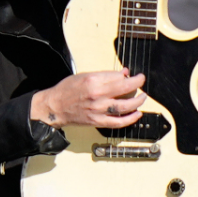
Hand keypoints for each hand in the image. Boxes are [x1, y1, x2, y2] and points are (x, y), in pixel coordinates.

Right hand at [31, 70, 147, 128]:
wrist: (55, 107)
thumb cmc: (67, 90)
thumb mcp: (84, 76)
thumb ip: (104, 75)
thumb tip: (122, 74)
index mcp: (93, 81)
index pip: (118, 76)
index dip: (127, 75)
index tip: (131, 74)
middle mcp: (97, 96)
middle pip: (125, 89)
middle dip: (137, 83)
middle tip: (141, 81)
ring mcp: (99, 110)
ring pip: (125, 106)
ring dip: (138, 101)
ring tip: (142, 97)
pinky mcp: (98, 121)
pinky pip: (118, 122)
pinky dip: (130, 119)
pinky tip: (137, 114)